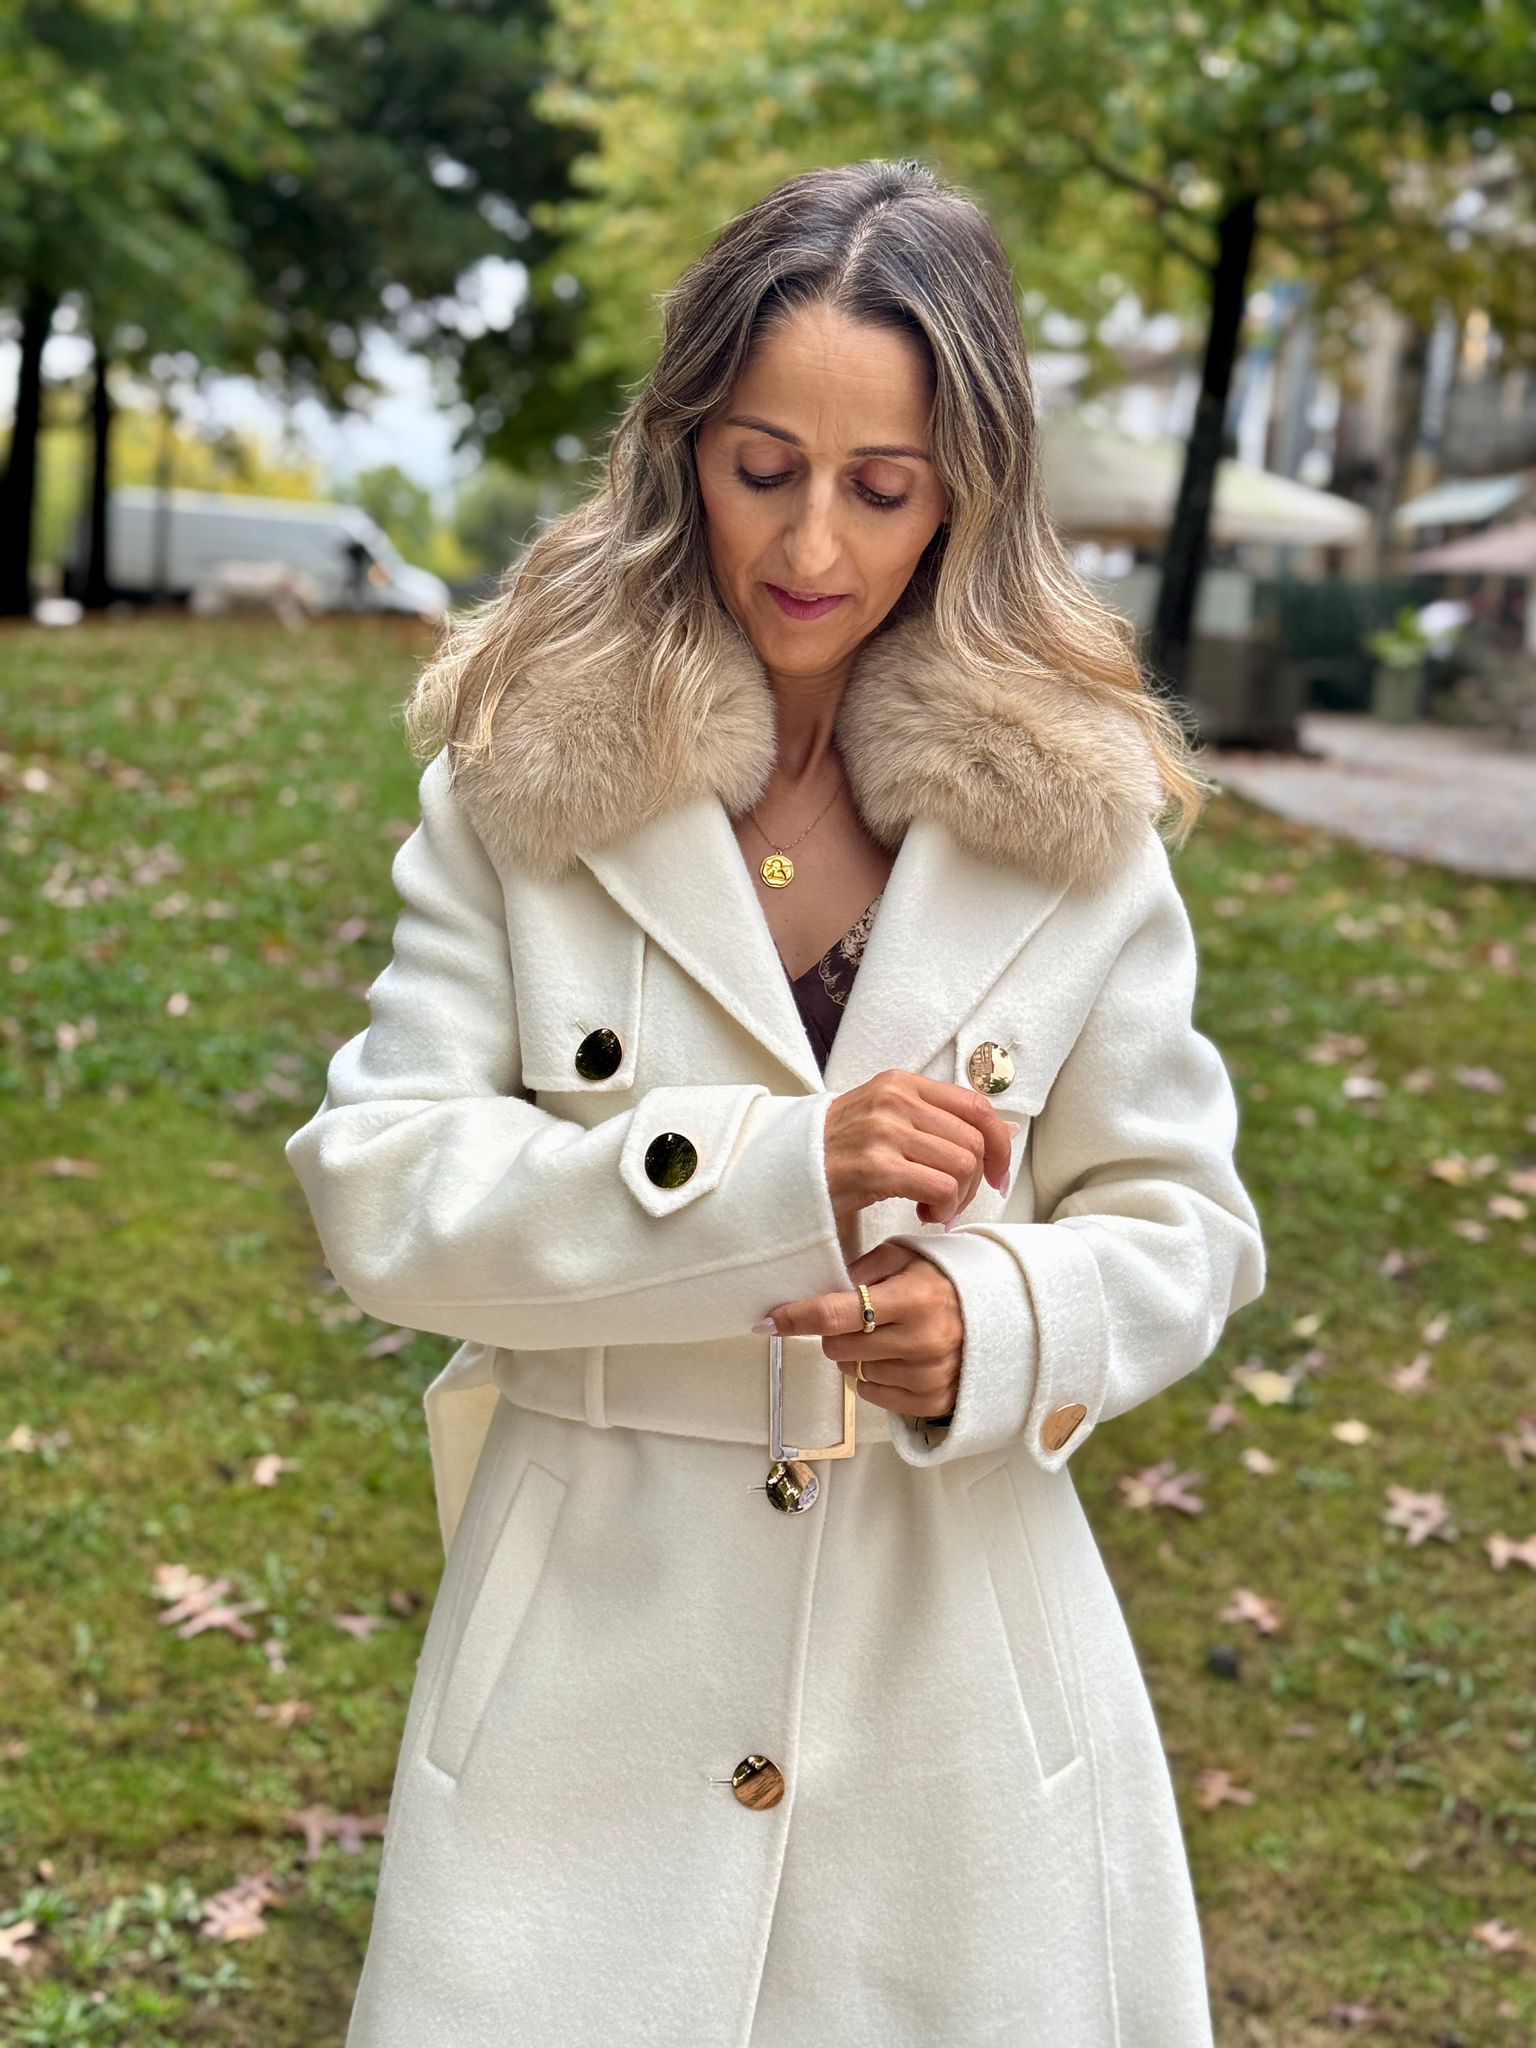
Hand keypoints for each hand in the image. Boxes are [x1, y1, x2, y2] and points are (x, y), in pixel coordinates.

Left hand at [759, 1239, 961, 1420]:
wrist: (1002, 1315)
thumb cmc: (944, 1279)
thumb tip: (814, 1286)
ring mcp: (927, 1375)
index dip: (796, 1317)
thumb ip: (862, 1268)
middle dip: (835, 1331)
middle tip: (859, 1317)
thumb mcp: (906, 1256)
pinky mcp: (931, 1401)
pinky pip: (872, 1395)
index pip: (837, 1314)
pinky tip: (897, 1358)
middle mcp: (921, 1341)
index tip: (767, 1322)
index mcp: (914, 1298)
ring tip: (887, 1335)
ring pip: (852, 1372)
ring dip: (857, 1354)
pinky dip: (873, 1377)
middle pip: (837, 1346)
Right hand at [824, 1068, 1016, 1230]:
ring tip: (933, 1207)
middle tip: (951, 1200)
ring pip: (962, 1164)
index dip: (998, 1144)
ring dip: (957, 1197)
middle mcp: (894, 1099)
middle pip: (973, 1140)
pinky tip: (922, 1213)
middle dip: (975, 1181)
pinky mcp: (875, 1167)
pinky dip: (942, 1208)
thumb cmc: (837, 1152)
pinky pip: (941, 1187)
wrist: (780, 1173)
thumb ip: (940, 1120)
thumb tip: (1006, 1130)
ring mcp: (883, 1131)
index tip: (996, 1175)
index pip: (976, 1106)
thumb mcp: (888, 1120)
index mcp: (901, 1083)